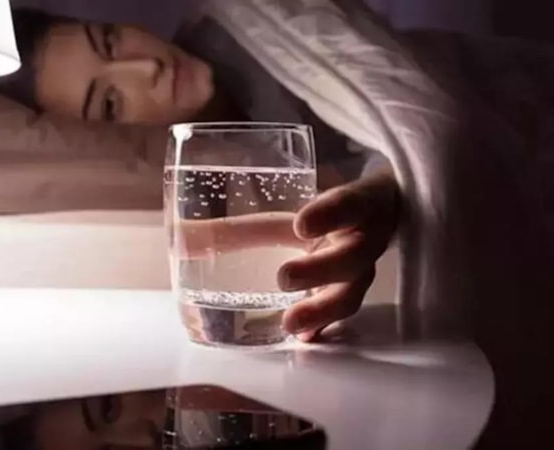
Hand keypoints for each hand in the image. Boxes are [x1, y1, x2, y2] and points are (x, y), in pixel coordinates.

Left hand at [175, 170, 399, 341]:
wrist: (373, 221)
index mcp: (356, 206)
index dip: (330, 214)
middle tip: (284, 277)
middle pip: (354, 256)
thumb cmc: (318, 216)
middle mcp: (364, 241)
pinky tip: (302, 337)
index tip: (301, 225)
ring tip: (290, 322)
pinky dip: (320, 328)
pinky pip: (341, 318)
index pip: (351, 203)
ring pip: (351, 293)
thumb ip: (238, 227)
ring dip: (321, 309)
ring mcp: (362, 274)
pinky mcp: (349, 298)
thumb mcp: (288, 211)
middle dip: (319, 269)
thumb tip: (180, 239)